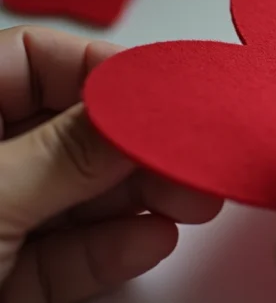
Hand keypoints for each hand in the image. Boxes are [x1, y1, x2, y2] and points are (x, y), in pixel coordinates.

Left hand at [0, 26, 222, 301]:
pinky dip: (110, 249)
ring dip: (138, 199)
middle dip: (135, 147)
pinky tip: (152, 240)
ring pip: (77, 196)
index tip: (165, 90)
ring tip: (194, 200)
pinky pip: (66, 255)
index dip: (101, 69)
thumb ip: (67, 153)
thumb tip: (144, 112)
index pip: (33, 60)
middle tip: (193, 157)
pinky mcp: (5, 277)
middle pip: (70, 133)